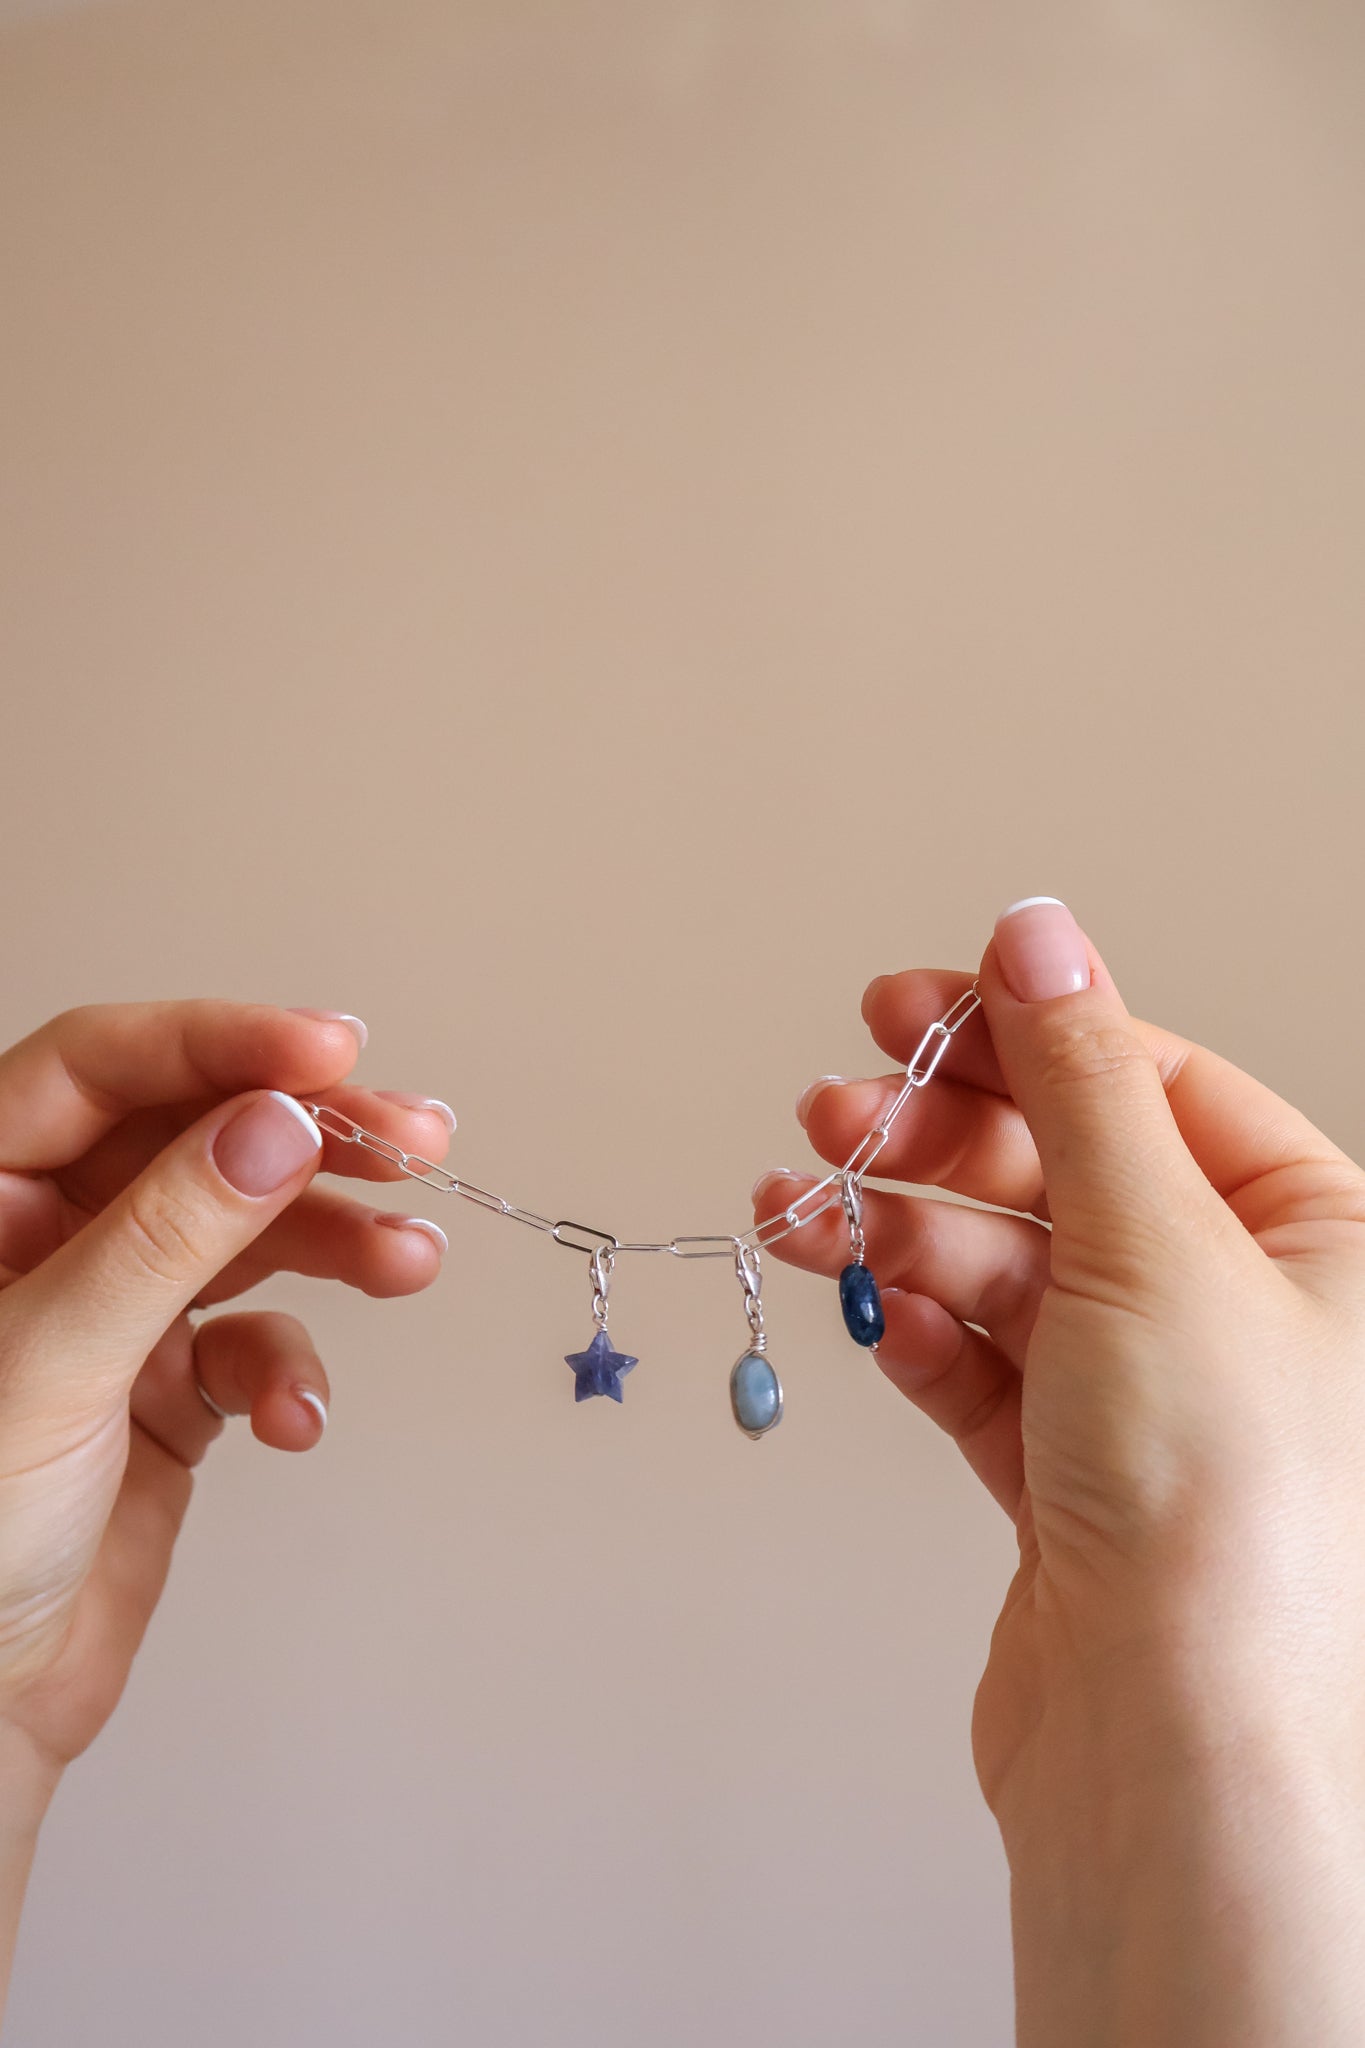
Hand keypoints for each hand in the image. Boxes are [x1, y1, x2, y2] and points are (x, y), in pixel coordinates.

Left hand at [0, 1002, 453, 1783]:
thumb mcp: (50, 1362)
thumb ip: (167, 1234)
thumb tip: (273, 1122)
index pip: (103, 1068)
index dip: (219, 1042)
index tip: (329, 1050)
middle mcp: (48, 1234)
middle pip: (198, 1137)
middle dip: (311, 1138)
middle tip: (413, 1140)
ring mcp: (115, 1307)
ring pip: (248, 1232)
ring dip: (336, 1245)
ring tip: (410, 1263)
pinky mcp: (168, 1384)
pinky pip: (257, 1340)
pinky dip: (294, 1372)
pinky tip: (296, 1420)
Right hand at [755, 899, 1364, 2045]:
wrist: (1169, 1760)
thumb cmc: (1221, 1519)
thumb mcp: (1150, 1243)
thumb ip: (1078, 1079)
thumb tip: (1036, 931)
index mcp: (1321, 1240)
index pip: (1157, 1085)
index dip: (1026, 1035)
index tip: (909, 1007)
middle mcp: (1248, 1316)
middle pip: (1069, 1172)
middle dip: (942, 1140)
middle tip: (836, 1112)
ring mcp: (1155, 1401)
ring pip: (1008, 1269)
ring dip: (899, 1230)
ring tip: (803, 1210)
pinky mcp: (1074, 1479)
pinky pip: (982, 1364)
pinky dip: (915, 1324)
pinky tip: (857, 1299)